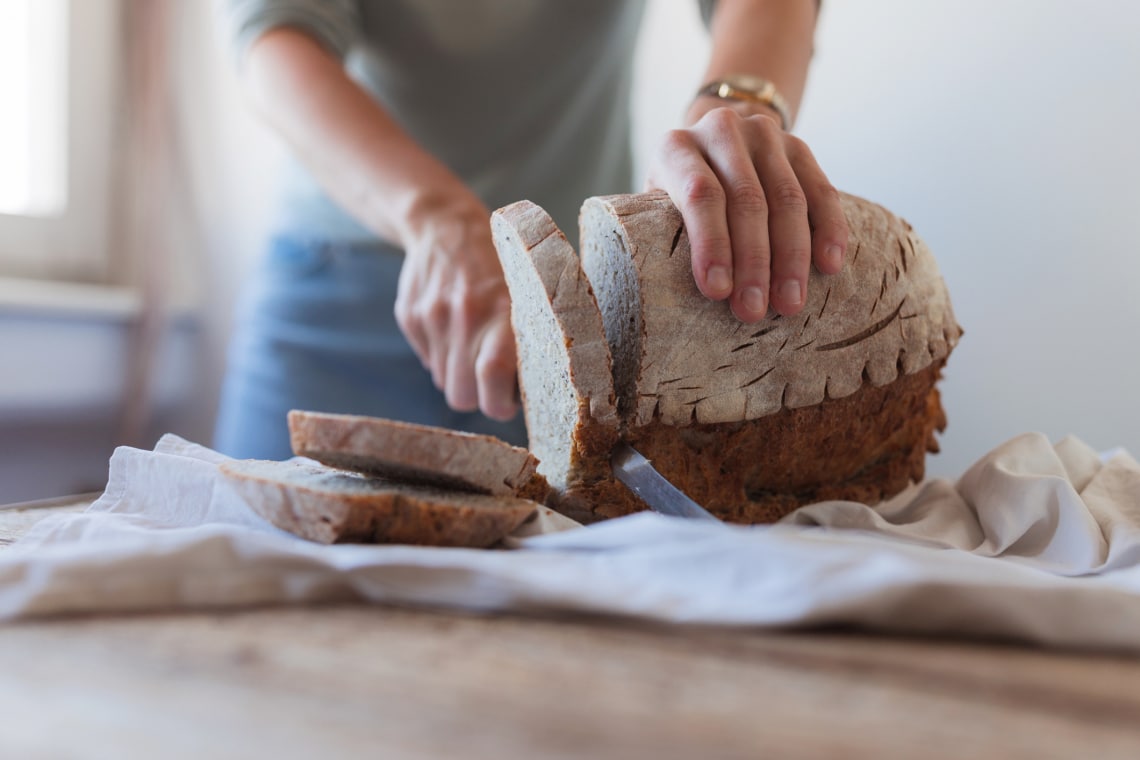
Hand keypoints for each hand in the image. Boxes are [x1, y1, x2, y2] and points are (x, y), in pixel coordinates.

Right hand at [395, 196, 518, 420]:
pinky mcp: (409, 317)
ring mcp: (431, 316)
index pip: (493, 377)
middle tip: (493, 381)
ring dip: (460, 375)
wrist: (445, 224)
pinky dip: (442, 355)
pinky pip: (428, 360)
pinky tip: (453, 327)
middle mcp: (464, 315)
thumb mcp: (525, 292)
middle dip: (478, 396)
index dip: (499, 403)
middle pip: (462, 395)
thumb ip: (524, 338)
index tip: (508, 402)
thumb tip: (527, 391)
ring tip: (475, 346)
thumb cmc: (499, 263)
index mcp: (501, 309)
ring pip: (444, 382)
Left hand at [647, 104, 848, 320]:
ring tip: (789, 303)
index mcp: (677, 148)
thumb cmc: (674, 196)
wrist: (709, 146)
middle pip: (747, 200)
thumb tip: (681, 295)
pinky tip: (830, 265)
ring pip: (787, 198)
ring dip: (791, 257)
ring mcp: (764, 134)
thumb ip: (666, 233)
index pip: (700, 195)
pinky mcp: (798, 146)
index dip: (712, 244)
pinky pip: (821, 190)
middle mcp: (721, 130)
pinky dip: (829, 229)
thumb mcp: (657, 208)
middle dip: (753, 261)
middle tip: (754, 310)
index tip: (717, 292)